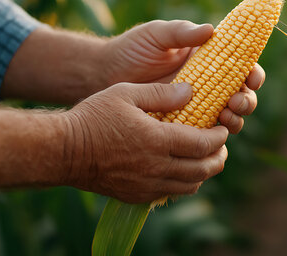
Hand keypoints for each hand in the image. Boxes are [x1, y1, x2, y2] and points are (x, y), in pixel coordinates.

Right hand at [63, 82, 228, 202]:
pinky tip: (182, 170)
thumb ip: (161, 93)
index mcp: (157, 139)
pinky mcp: (137, 195)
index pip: (202, 144)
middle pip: (203, 169)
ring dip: (204, 172)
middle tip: (221, 145)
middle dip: (218, 157)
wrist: (64, 151)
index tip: (222, 127)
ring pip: (190, 185)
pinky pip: (171, 193)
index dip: (219, 137)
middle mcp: (156, 167)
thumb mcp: (125, 93)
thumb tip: (191, 91)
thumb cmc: (93, 117)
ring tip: (206, 158)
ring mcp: (146, 185)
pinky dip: (184, 183)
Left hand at [105, 20, 265, 133]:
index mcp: (207, 59)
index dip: (253, 73)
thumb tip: (212, 31)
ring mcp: (197, 106)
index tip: (252, 78)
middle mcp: (208, 83)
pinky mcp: (183, 125)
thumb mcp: (156, 35)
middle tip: (235, 102)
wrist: (103, 76)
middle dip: (246, 101)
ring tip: (224, 117)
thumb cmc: (131, 50)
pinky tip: (207, 136)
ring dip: (234, 120)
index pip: (241, 67)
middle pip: (242, 95)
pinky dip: (212, 137)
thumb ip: (182, 32)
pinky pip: (205, 135)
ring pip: (229, 118)